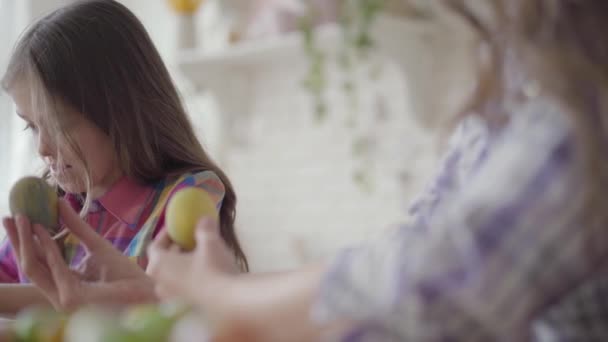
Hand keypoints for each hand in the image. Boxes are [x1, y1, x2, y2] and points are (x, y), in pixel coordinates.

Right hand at [2, 200, 155, 310]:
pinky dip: (47, 248)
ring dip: (27, 241)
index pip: (39, 262)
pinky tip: (41, 229)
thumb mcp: (97, 246)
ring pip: (35, 268)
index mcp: (64, 283)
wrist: (146, 291)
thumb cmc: (125, 274)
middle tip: (8, 217)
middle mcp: (59, 293)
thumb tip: (59, 202)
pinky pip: (55, 268)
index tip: (16, 218)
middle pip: (30, 265)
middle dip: (17, 241)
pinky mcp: (72, 298)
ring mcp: (63, 298)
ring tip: (23, 218)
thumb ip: (76, 228)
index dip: (25, 241)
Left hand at [147, 218, 238, 307]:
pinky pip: (180, 290)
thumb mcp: (210, 242)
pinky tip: (204, 277)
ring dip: (180, 267)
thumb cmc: (214, 268)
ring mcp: (169, 299)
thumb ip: (204, 228)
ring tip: (197, 260)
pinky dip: (187, 281)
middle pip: (161, 263)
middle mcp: (159, 283)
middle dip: (173, 252)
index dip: (165, 235)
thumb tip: (204, 218)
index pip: (154, 246)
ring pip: (170, 278)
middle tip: (188, 243)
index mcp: (159, 265)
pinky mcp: (182, 310)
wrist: (229, 301)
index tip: (177, 229)